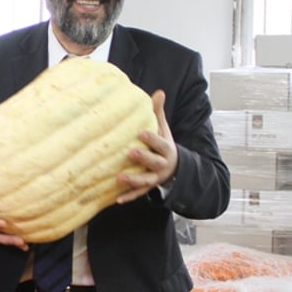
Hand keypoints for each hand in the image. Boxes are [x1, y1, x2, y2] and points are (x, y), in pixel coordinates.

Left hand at [117, 89, 178, 203]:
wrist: (174, 168)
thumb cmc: (162, 144)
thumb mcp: (163, 129)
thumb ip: (158, 113)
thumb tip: (159, 92)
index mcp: (166, 149)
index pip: (160, 143)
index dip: (152, 139)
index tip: (141, 133)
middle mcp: (162, 165)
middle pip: (154, 162)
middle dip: (144, 158)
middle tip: (130, 153)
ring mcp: (155, 178)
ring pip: (146, 181)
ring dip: (133, 181)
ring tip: (119, 178)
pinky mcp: (147, 188)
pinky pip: (138, 194)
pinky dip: (129, 197)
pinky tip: (117, 199)